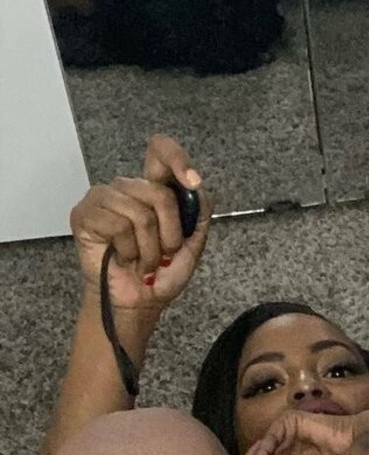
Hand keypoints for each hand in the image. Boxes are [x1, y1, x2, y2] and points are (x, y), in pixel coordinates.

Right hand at [70, 135, 211, 311]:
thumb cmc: (162, 273)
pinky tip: (122, 257)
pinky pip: (116, 226)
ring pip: (140, 214)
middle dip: (170, 235)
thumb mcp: (192, 245)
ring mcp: (103, 199)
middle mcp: (128, 188)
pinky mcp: (84, 214)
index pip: (160, 151)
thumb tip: (197, 186)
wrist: (140, 303)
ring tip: (142, 260)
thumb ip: (199, 213)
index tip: (191, 181)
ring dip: (149, 249)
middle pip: (160, 194)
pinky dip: (127, 251)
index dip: (176, 158)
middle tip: (163, 254)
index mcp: (153, 189)